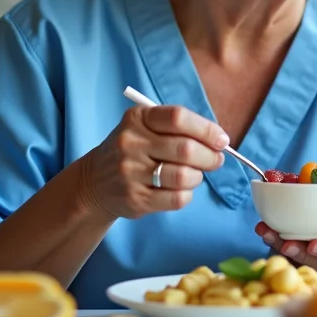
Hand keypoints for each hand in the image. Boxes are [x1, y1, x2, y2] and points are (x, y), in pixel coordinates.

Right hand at [84, 105, 226, 218]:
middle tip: (216, 160)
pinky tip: (181, 189)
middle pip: (185, 149)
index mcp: (137, 119)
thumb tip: (218, 140)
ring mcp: (131, 173)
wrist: (94, 181)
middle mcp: (131, 143)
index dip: (206, 129)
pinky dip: (187, 194)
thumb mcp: (144, 127)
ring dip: (198, 176)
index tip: (221, 140)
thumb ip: (178, 128)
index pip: (178, 118)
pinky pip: (177, 198)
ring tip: (195, 175)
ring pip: (183, 176)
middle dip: (210, 156)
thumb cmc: (132, 150)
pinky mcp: (135, 199)